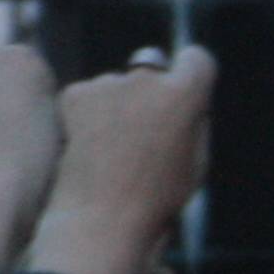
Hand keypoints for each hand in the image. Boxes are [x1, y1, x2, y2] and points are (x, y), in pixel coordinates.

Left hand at [24, 45, 216, 273]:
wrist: (104, 214)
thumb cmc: (158, 196)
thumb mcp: (196, 159)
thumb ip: (192, 119)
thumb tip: (183, 93)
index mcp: (185, 94)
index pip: (197, 59)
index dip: (192, 73)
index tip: (186, 85)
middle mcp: (146, 80)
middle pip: (152, 71)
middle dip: (149, 91)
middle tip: (142, 129)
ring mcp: (108, 83)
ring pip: (117, 86)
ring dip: (116, 104)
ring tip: (113, 148)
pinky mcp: (76, 92)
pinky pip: (88, 95)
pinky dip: (88, 112)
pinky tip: (90, 144)